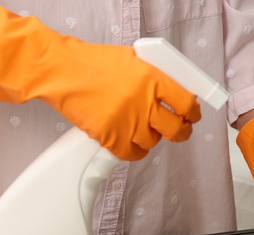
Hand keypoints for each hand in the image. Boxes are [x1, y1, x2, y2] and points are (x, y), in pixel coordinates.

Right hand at [0, 0, 200, 160]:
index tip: (192, 116)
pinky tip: (126, 141)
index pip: (187, 103)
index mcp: (153, 79)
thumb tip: (174, 92)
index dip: (193, 114)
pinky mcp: (111, 137)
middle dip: (181, 132)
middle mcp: (144, 102)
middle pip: (176, 130)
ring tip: (137, 126)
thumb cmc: (93, 63)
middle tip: (178, 131)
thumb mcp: (132, 60)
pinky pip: (132, 154)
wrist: (61, 72)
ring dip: (148, 138)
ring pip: (152, 142)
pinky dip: (132, 151)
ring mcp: (128, 122)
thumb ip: (154, 76)